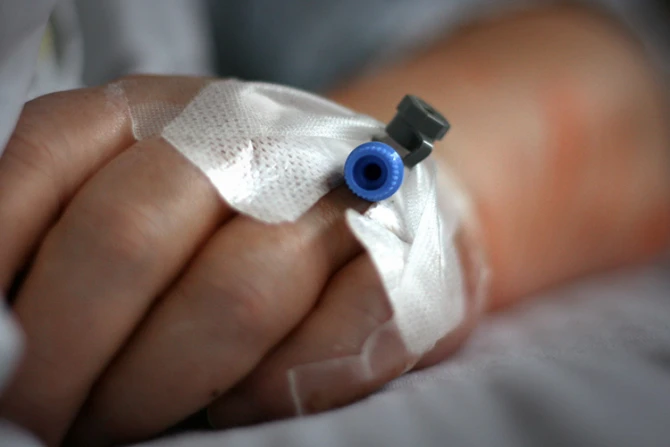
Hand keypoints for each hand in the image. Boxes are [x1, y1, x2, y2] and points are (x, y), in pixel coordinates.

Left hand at [0, 76, 476, 446]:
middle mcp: (250, 132)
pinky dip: (265, 394)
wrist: (384, 188)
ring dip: (156, 387)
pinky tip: (230, 406)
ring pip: (232, 299)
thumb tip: (0, 328)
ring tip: (121, 422)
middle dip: (64, 351)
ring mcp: (336, 195)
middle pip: (131, 236)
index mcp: (165, 106)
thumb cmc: (240, 209)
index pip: (52, 156)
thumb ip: (70, 233)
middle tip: (37, 418)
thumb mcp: (139, 192)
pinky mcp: (408, 262)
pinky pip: (326, 343)